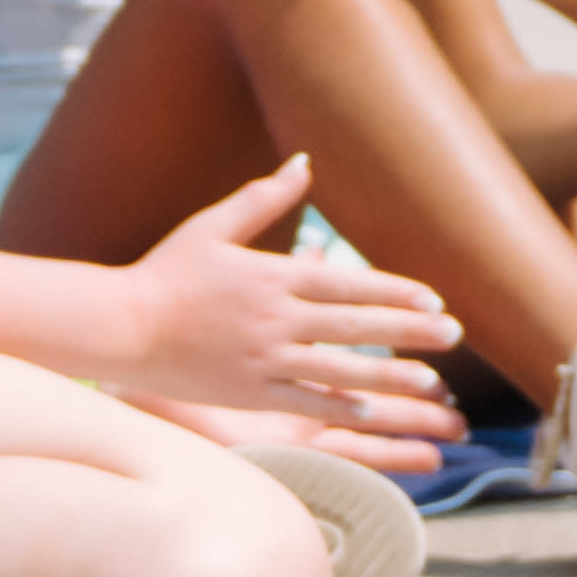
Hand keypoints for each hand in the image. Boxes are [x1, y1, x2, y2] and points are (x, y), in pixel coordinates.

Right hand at [116, 158, 464, 462]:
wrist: (120, 325)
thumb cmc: (165, 271)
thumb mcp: (213, 225)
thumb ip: (264, 197)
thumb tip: (305, 160)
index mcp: (272, 275)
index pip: (348, 284)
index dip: (395, 292)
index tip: (434, 297)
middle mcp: (275, 318)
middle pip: (357, 325)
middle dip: (410, 330)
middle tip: (455, 336)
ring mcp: (263, 358)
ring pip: (341, 369)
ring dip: (390, 376)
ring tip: (432, 386)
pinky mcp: (248, 392)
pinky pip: (304, 402)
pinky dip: (341, 408)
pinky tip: (375, 415)